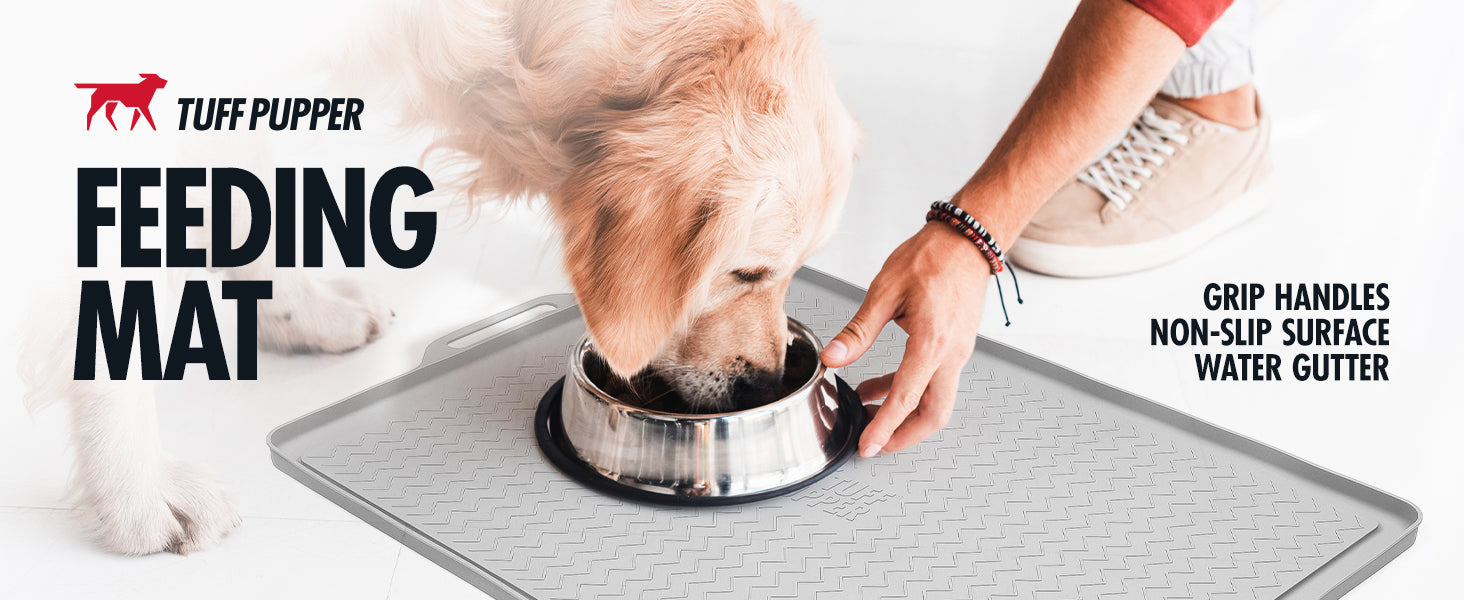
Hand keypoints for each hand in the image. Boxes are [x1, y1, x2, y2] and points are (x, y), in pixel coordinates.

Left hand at [821, 222, 989, 456]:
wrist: (966, 241)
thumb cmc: (931, 258)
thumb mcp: (885, 290)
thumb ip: (858, 331)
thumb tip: (833, 359)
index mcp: (932, 341)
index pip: (907, 397)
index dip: (885, 427)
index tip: (868, 446)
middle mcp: (951, 354)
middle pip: (934, 414)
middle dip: (904, 436)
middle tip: (875, 444)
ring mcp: (958, 353)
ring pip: (937, 401)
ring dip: (905, 413)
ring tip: (867, 410)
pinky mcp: (956, 348)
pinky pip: (935, 381)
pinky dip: (909, 391)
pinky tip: (880, 385)